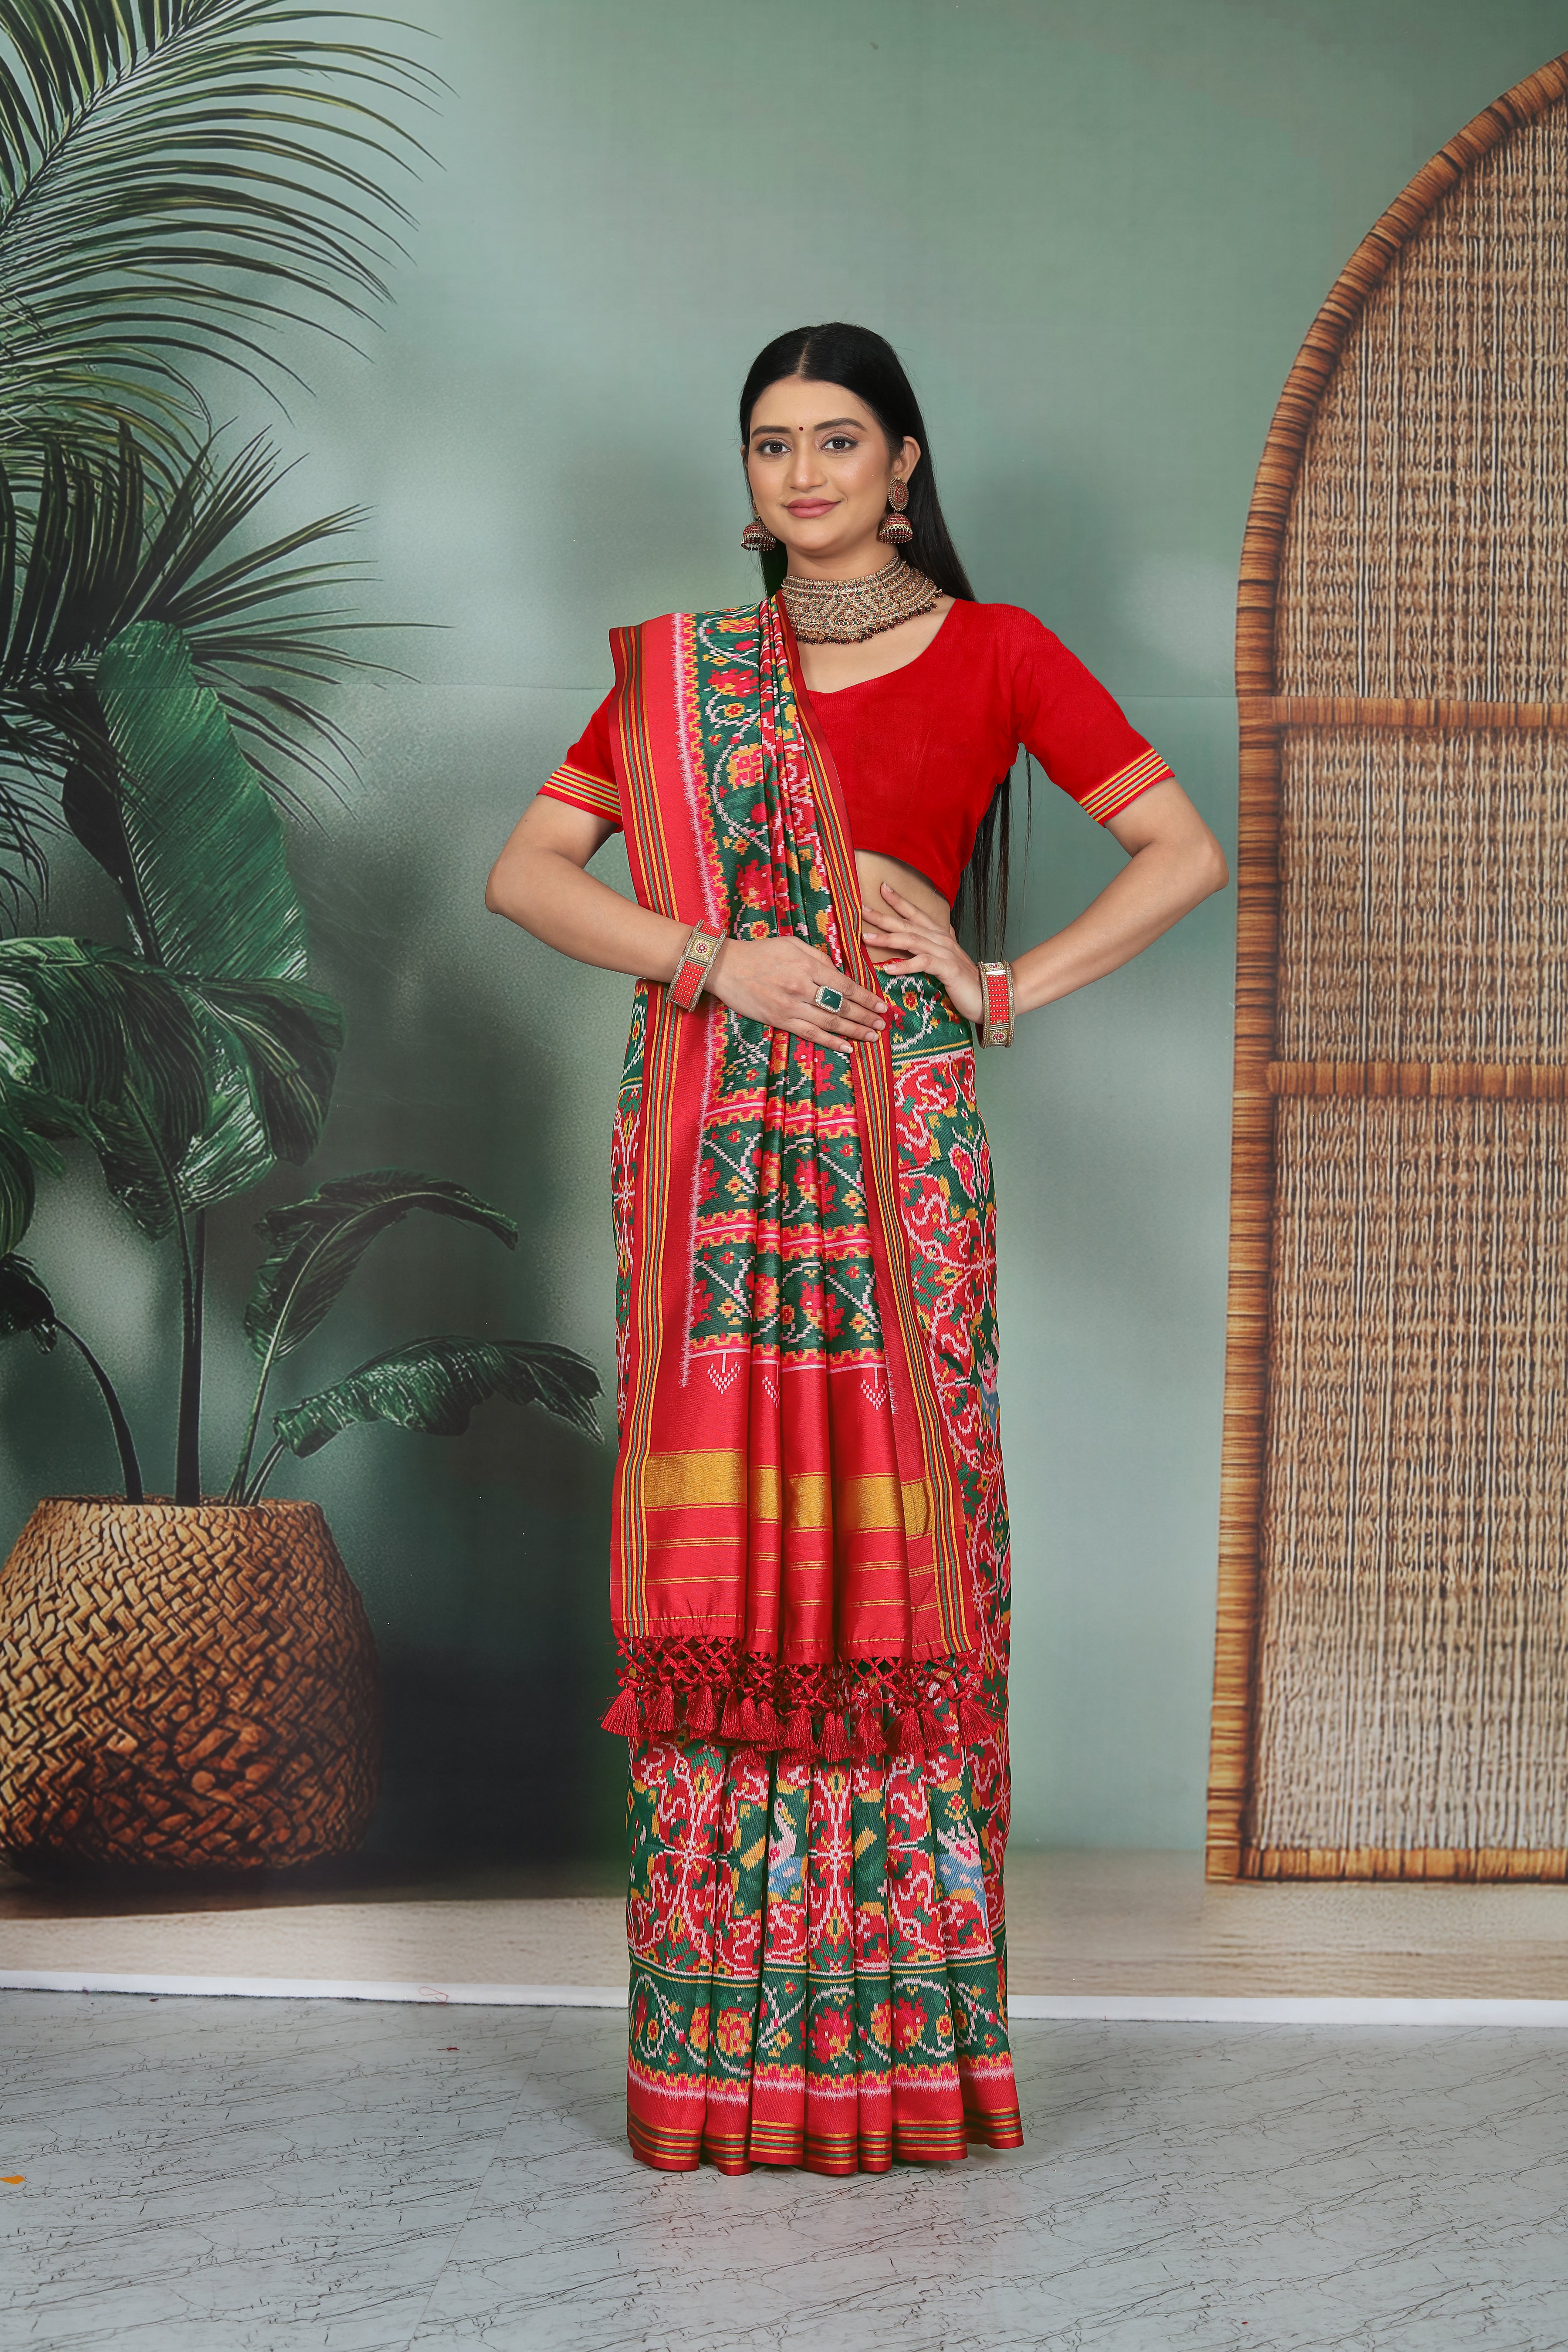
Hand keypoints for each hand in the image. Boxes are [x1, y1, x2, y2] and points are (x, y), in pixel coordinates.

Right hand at [706, 934, 886, 1054]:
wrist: (726, 967)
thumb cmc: (760, 952)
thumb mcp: (792, 943)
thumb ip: (818, 956)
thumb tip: (839, 971)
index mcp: (808, 966)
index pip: (845, 985)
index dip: (866, 997)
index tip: (881, 1005)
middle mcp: (803, 987)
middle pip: (842, 1006)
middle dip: (866, 1016)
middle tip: (882, 1024)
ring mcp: (791, 1006)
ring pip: (830, 1022)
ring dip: (854, 1031)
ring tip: (871, 1036)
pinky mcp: (780, 1020)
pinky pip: (811, 1034)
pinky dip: (831, 1042)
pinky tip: (846, 1048)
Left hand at [859, 881, 983, 1021]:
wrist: (990, 994)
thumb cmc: (964, 981)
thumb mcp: (946, 960)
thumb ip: (934, 948)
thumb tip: (921, 941)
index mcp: (939, 935)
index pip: (916, 914)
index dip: (899, 901)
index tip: (882, 888)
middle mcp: (941, 940)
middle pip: (908, 924)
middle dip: (884, 916)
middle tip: (862, 909)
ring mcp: (945, 953)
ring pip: (912, 940)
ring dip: (888, 938)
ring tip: (867, 937)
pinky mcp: (948, 969)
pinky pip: (923, 963)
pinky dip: (905, 965)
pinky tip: (889, 968)